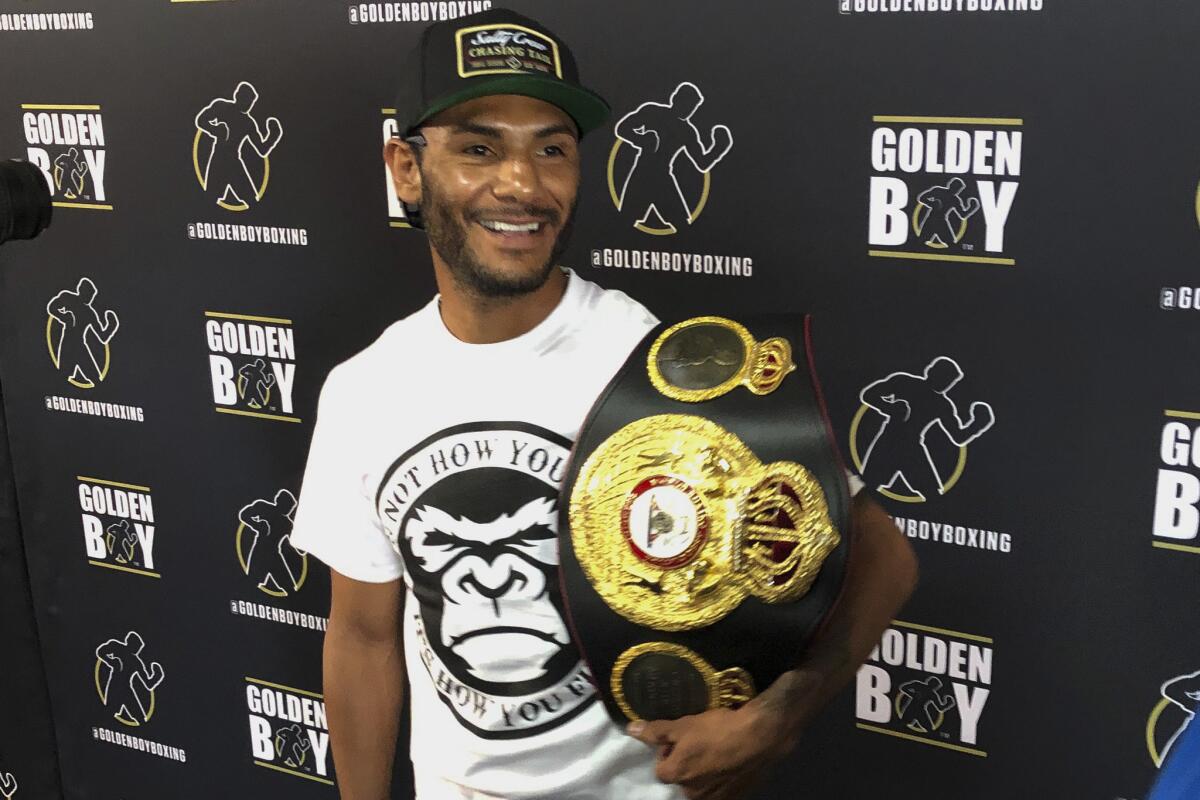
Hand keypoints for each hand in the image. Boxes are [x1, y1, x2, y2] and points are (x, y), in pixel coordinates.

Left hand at [626, 704, 792, 799]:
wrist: (760, 737)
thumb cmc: (716, 730)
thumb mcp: (682, 724)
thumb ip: (655, 731)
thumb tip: (630, 729)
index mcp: (676, 777)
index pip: (661, 768)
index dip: (667, 752)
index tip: (680, 739)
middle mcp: (693, 795)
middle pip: (681, 779)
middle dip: (686, 764)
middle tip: (699, 742)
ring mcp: (716, 799)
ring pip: (702, 785)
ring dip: (704, 771)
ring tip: (716, 750)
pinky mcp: (737, 797)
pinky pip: (721, 788)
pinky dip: (722, 776)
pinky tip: (730, 759)